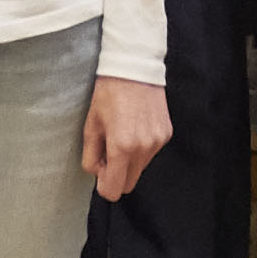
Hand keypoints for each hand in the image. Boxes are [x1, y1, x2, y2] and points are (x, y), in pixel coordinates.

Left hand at [81, 76, 172, 201]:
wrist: (135, 67)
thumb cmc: (108, 94)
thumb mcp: (91, 125)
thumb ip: (91, 156)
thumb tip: (98, 172)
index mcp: (122, 147)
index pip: (113, 190)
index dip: (104, 185)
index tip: (101, 168)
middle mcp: (143, 148)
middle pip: (129, 184)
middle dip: (117, 175)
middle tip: (108, 152)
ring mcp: (157, 142)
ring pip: (140, 168)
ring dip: (129, 161)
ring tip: (122, 134)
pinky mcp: (166, 134)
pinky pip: (150, 153)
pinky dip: (141, 148)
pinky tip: (135, 127)